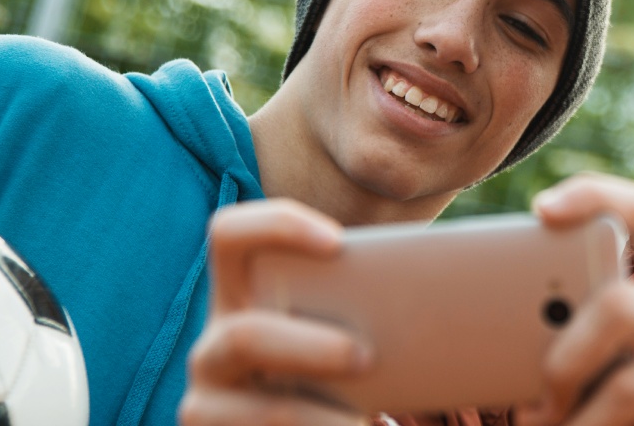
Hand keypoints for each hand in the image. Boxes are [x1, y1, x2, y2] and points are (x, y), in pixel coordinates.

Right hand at [178, 199, 372, 425]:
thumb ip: (351, 305)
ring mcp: (207, 400)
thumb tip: (426, 292)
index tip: (339, 244)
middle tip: (366, 357)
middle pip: (245, 337)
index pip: (228, 234)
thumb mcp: (329, 328)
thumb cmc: (330, 364)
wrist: (303, 421)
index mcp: (237, 293)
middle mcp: (213, 343)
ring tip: (363, 421)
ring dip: (321, 418)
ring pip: (264, 411)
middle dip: (311, 349)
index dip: (276, 227)